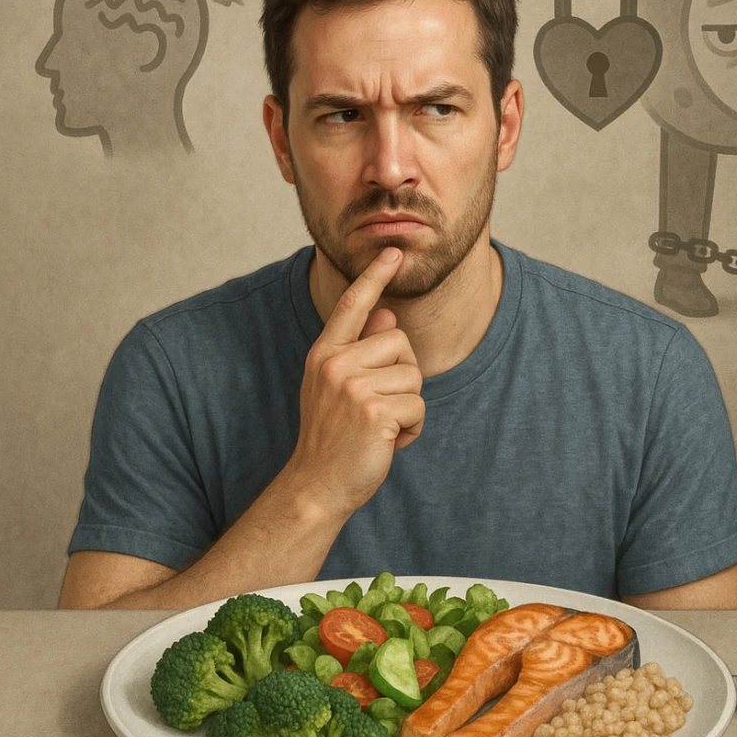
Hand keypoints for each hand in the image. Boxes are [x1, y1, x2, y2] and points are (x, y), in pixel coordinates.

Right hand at [287, 247, 425, 519]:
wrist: (317, 485)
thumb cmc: (333, 437)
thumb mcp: (339, 388)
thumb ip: (361, 350)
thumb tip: (387, 315)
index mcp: (325, 353)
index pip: (353, 305)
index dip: (375, 276)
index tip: (393, 252)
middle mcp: (335, 363)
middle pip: (401, 343)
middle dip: (404, 376)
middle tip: (378, 408)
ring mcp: (352, 386)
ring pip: (415, 376)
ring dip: (408, 407)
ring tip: (380, 427)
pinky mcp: (373, 410)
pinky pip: (418, 407)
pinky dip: (412, 429)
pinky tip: (387, 441)